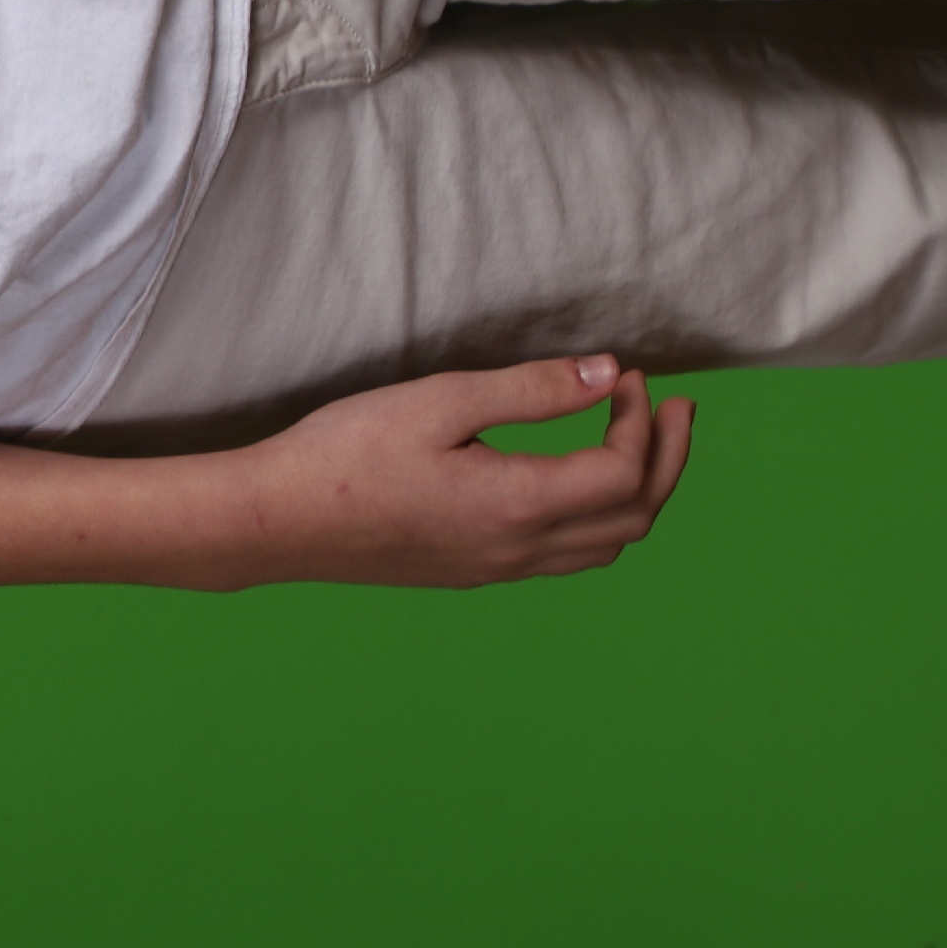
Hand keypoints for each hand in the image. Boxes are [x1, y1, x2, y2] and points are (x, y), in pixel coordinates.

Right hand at [227, 357, 694, 587]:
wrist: (276, 521)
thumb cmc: (346, 453)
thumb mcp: (440, 401)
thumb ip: (530, 390)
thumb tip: (607, 375)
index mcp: (519, 505)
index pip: (624, 471)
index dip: (643, 421)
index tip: (630, 376)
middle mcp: (520, 549)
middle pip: (634, 517)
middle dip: (665, 458)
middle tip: (670, 406)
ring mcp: (496, 569)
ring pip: (605, 546)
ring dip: (638, 494)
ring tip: (637, 443)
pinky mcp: (472, 572)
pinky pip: (565, 557)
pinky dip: (597, 518)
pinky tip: (573, 483)